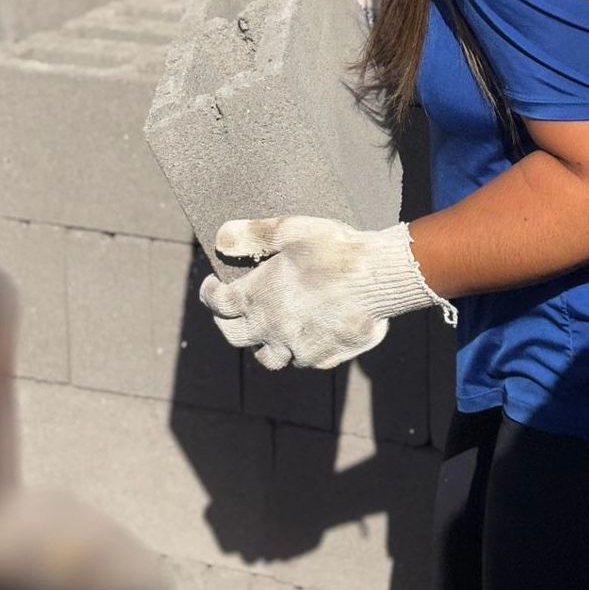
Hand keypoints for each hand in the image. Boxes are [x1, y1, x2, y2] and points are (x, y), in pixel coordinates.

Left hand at [198, 215, 456, 370]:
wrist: (379, 276)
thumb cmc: (333, 248)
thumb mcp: (290, 230)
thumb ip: (252, 235)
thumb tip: (219, 239)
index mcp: (259, 297)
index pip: (219, 304)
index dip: (209, 294)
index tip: (210, 286)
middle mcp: (273, 328)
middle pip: (235, 337)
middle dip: (227, 324)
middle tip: (230, 312)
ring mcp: (299, 348)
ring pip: (269, 357)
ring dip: (263, 343)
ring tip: (269, 329)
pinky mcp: (325, 358)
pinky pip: (304, 359)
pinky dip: (299, 348)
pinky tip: (307, 333)